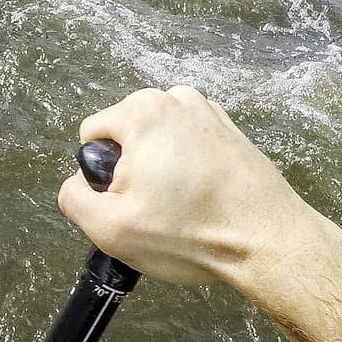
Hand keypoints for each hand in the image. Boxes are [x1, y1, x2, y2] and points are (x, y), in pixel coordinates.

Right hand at [57, 85, 329, 288]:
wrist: (267, 242)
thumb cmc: (194, 233)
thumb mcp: (110, 228)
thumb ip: (73, 197)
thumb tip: (75, 184)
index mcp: (142, 111)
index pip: (92, 137)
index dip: (103, 177)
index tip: (132, 202)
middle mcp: (175, 99)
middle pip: (126, 136)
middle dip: (133, 171)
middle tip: (158, 209)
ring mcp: (207, 112)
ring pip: (157, 142)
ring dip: (161, 169)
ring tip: (183, 205)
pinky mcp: (229, 131)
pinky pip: (188, 146)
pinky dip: (189, 168)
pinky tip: (204, 198)